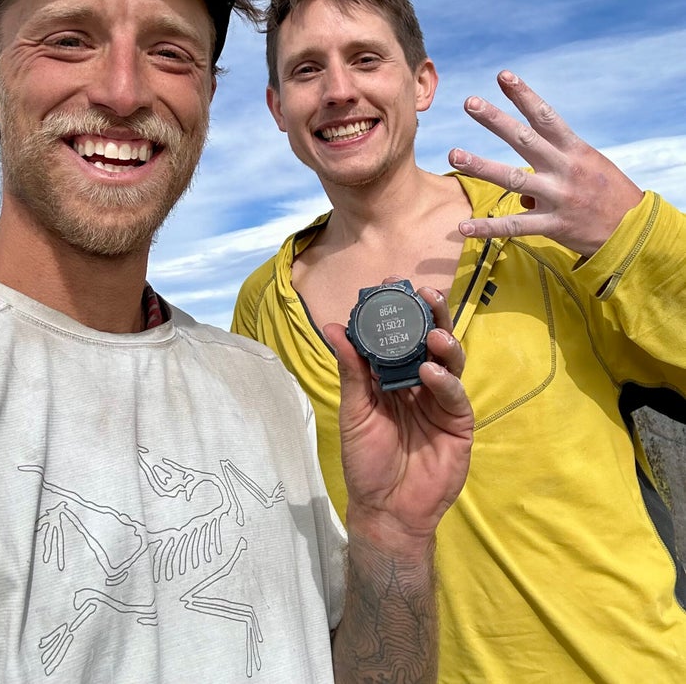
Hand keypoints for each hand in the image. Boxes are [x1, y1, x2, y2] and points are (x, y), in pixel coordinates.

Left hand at [324, 283, 472, 556]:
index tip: (390, 283)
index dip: (397, 310)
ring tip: (432, 331)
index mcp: (393, 375)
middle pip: (430, 339)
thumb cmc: (366, 460)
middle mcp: (420, 381)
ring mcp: (441, 399)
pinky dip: (443, 381)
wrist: (386, 509)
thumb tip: (333, 326)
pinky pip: (454, 394)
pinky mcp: (458, 422)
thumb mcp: (354, 410)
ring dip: (443, 341)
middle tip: (424, 293)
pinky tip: (430, 372)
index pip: (398, 335)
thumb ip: (351, 369)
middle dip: (429, 314)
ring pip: (449, 360)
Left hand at [448, 70, 643, 257]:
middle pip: (525, 139)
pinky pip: (516, 226)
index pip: (546, 116)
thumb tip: (521, 188)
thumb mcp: (589, 168)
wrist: (636, 231)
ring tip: (454, 155)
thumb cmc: (608, 194)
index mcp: (575, 150)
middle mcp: (565, 169)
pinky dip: (488, 227)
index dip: (524, 95)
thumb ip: (555, 166)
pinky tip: (464, 226)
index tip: (503, 75)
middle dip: (496, 120)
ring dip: (481, 167)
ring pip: (514, 179)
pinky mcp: (555, 225)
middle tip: (469, 102)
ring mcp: (559, 197)